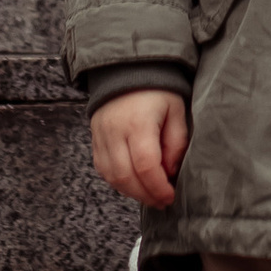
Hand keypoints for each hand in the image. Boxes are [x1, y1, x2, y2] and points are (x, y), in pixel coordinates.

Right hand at [91, 88, 188, 207]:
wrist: (127, 70)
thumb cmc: (157, 90)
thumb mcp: (176, 110)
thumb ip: (176, 142)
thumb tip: (170, 172)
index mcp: (138, 123)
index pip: (146, 166)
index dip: (158, 187)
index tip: (170, 196)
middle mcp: (115, 132)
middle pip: (126, 176)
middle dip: (145, 195)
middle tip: (162, 201)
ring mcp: (101, 136)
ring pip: (111, 177)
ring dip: (131, 191)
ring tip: (149, 194)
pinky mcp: (95, 139)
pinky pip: (102, 169)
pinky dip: (117, 181)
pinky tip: (133, 183)